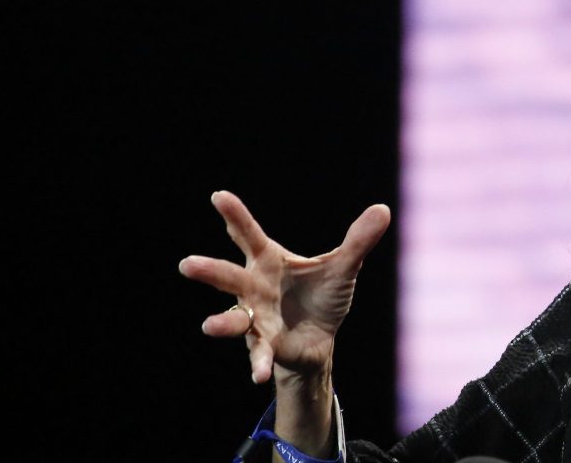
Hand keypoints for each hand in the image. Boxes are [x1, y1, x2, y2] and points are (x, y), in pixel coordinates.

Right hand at [179, 190, 391, 384]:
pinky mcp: (265, 345)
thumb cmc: (321, 296)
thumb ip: (358, 241)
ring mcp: (256, 318)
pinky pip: (260, 354)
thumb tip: (384, 210)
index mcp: (269, 261)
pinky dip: (258, 364)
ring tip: (208, 326)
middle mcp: (255, 287)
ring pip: (234, 319)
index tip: (218, 196)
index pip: (249, 234)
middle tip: (187, 264)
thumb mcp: (343, 267)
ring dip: (221, 323)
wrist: (319, 339)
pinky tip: (258, 374)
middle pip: (229, 276)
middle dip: (209, 271)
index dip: (234, 216)